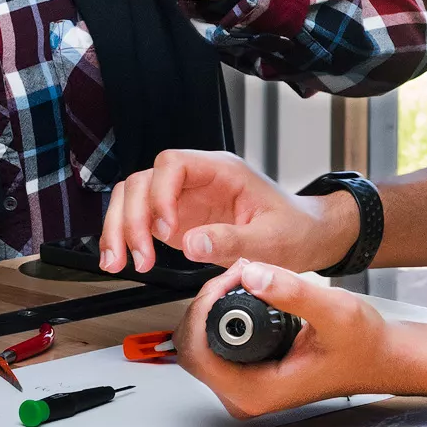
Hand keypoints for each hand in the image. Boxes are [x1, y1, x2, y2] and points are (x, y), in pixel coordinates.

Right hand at [100, 148, 357, 274]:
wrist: (308, 237)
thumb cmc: (296, 228)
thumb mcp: (272, 239)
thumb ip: (232, 240)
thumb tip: (191, 244)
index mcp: (221, 171)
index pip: (172, 164)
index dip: (161, 193)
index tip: (168, 228)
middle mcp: (196, 180)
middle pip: (143, 181)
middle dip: (132, 218)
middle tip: (139, 255)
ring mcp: (183, 199)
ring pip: (133, 198)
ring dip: (120, 228)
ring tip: (118, 262)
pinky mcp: (177, 220)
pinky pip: (140, 220)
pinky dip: (124, 238)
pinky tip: (120, 259)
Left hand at [176, 259, 393, 416]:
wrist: (380, 357)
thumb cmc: (363, 345)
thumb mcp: (333, 310)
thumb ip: (292, 292)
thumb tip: (251, 276)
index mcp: (258, 391)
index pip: (198, 352)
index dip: (204, 309)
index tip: (229, 282)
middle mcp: (246, 397)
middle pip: (191, 349)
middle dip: (205, 305)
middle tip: (234, 278)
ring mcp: (245, 388)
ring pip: (199, 346)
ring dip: (211, 308)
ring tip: (239, 283)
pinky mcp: (248, 377)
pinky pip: (214, 346)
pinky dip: (219, 317)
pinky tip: (240, 296)